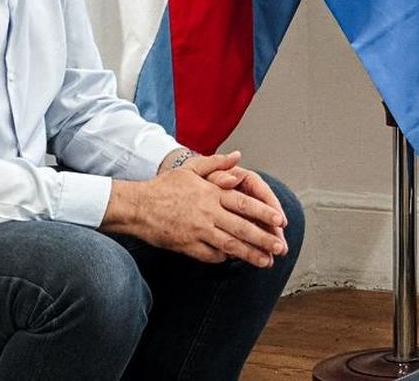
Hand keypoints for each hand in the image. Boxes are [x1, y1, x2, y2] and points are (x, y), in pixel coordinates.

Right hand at [104, 150, 287, 266]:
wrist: (137, 206)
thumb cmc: (164, 187)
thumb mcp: (190, 169)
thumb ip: (216, 163)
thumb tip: (238, 156)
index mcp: (212, 193)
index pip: (245, 203)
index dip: (264, 212)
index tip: (280, 221)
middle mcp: (208, 213)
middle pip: (242, 228)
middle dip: (264, 239)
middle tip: (281, 248)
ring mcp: (198, 231)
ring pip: (230, 245)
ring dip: (250, 254)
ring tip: (266, 261)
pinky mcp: (187, 246)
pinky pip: (210, 255)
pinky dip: (224, 258)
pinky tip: (234, 260)